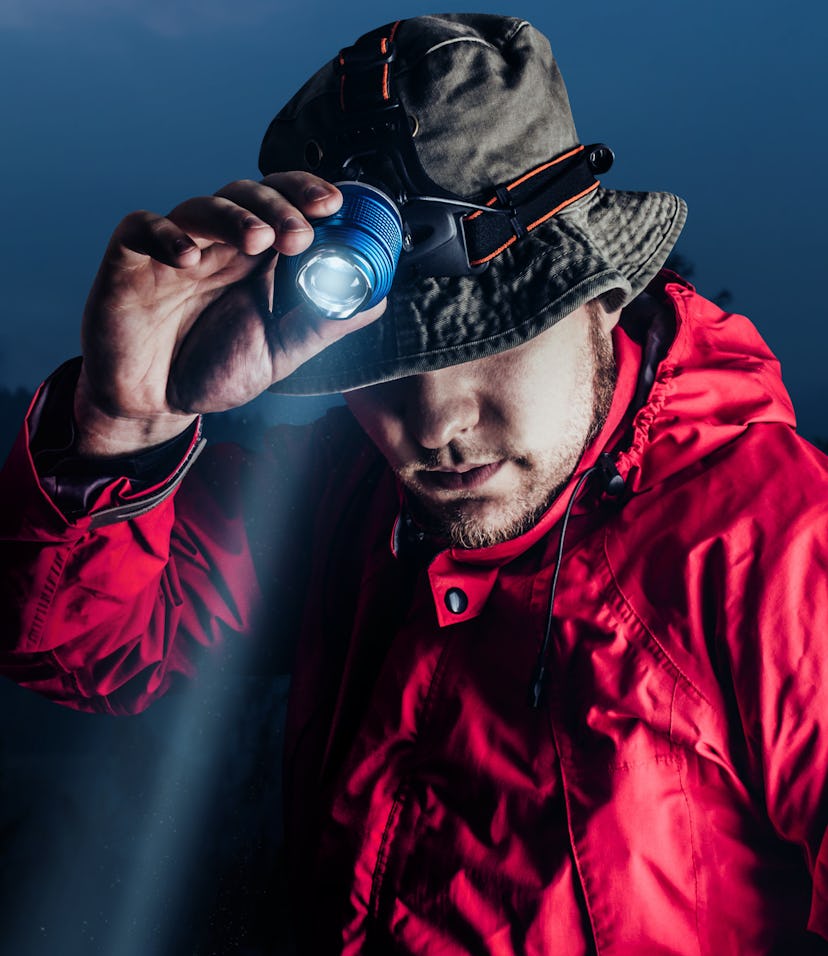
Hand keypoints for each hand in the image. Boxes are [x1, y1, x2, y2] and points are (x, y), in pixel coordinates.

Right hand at [75, 172, 385, 455]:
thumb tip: (374, 300)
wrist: (154, 403)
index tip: (335, 205)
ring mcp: (176, 247)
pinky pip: (144, 227)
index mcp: (257, 261)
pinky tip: (188, 258)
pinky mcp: (131, 258)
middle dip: (279, 206)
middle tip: (300, 234)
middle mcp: (219, 246)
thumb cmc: (214, 370)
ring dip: (234, 216)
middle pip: (249, 196)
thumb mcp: (280, 353)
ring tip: (259, 241)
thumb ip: (322, 324)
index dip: (307, 195)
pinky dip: (168, 235)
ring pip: (203, 206)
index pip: (285, 207)